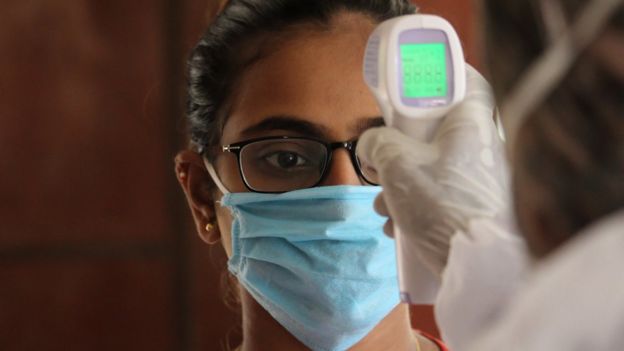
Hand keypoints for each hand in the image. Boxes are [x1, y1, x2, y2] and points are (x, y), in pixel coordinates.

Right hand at [357, 66, 511, 277]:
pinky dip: (413, 205)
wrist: (474, 266)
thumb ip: (377, 143)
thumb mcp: (397, 164)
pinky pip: (437, 194)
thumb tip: (371, 145)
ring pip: (430, 166)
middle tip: (381, 159)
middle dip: (399, 146)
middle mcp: (480, 146)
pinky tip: (395, 227)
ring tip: (382, 206)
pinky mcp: (472, 207)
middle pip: (436, 129)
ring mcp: (478, 179)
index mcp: (471, 123)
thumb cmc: (441, 203)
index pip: (465, 80)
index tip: (412, 84)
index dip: (438, 76)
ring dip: (399, 183)